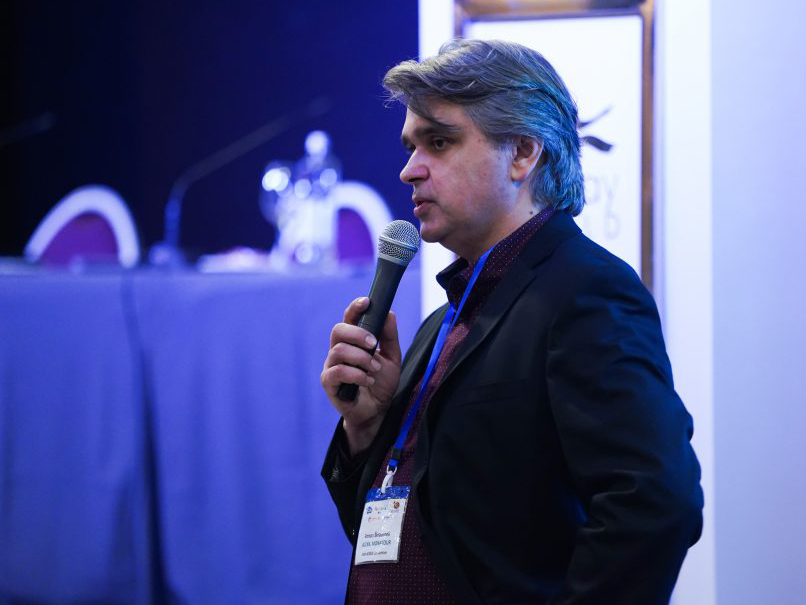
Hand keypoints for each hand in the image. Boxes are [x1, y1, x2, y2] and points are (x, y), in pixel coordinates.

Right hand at [321, 297, 401, 454]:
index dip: (355, 307)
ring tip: (374, 369)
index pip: (349, 318)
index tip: (367, 302)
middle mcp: (339, 350)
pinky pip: (336, 372)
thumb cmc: (381, 383)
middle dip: (357, 333)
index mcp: (353, 341)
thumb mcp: (392, 358)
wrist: (377, 411)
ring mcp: (332, 365)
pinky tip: (368, 381)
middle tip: (373, 344)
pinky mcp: (328, 383)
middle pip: (338, 330)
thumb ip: (389, 336)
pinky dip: (355, 375)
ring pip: (338, 351)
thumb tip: (389, 312)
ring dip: (361, 358)